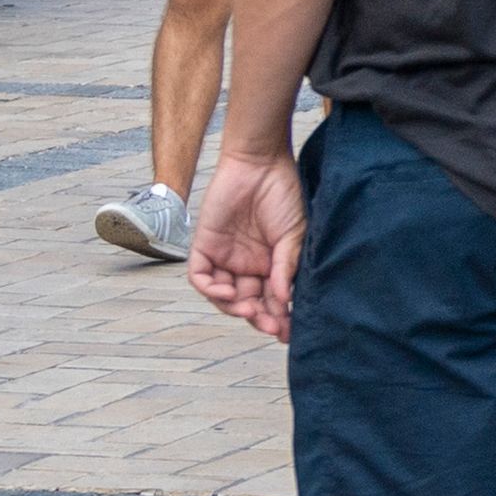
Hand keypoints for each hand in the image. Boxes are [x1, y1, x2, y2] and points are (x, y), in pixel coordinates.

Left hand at [190, 141, 304, 342]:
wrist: (260, 163)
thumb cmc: (284, 194)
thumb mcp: (294, 234)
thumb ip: (286, 267)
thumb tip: (284, 300)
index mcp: (270, 265)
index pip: (271, 300)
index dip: (278, 317)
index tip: (288, 332)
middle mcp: (247, 265)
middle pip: (247, 303)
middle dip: (259, 317)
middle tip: (272, 326)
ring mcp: (225, 257)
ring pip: (223, 297)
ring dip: (235, 308)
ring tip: (250, 309)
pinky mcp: (204, 246)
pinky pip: (201, 277)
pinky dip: (211, 290)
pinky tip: (228, 293)